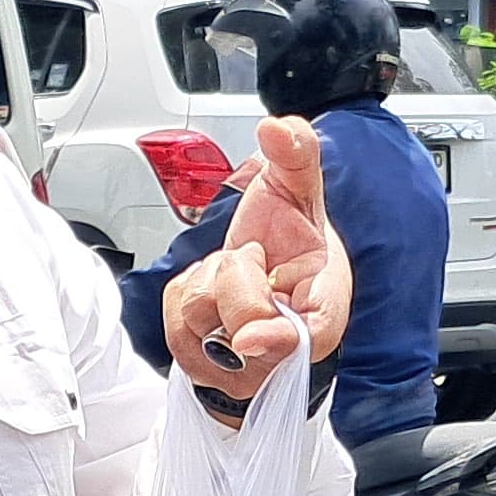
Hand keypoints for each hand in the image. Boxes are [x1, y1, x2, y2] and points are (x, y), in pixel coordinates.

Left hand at [163, 113, 352, 391]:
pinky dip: (186, 295)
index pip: (296, 340)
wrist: (273, 265)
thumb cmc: (293, 236)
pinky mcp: (206, 364)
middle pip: (233, 314)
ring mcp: (244, 365)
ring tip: (240, 278)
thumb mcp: (300, 185)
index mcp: (322, 316)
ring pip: (197, 316)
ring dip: (208, 284)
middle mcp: (284, 352)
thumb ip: (297, 152)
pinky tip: (215, 294)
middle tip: (259, 262)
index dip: (272, 339)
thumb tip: (277, 129)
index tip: (249, 340)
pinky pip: (173, 321)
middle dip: (236, 272)